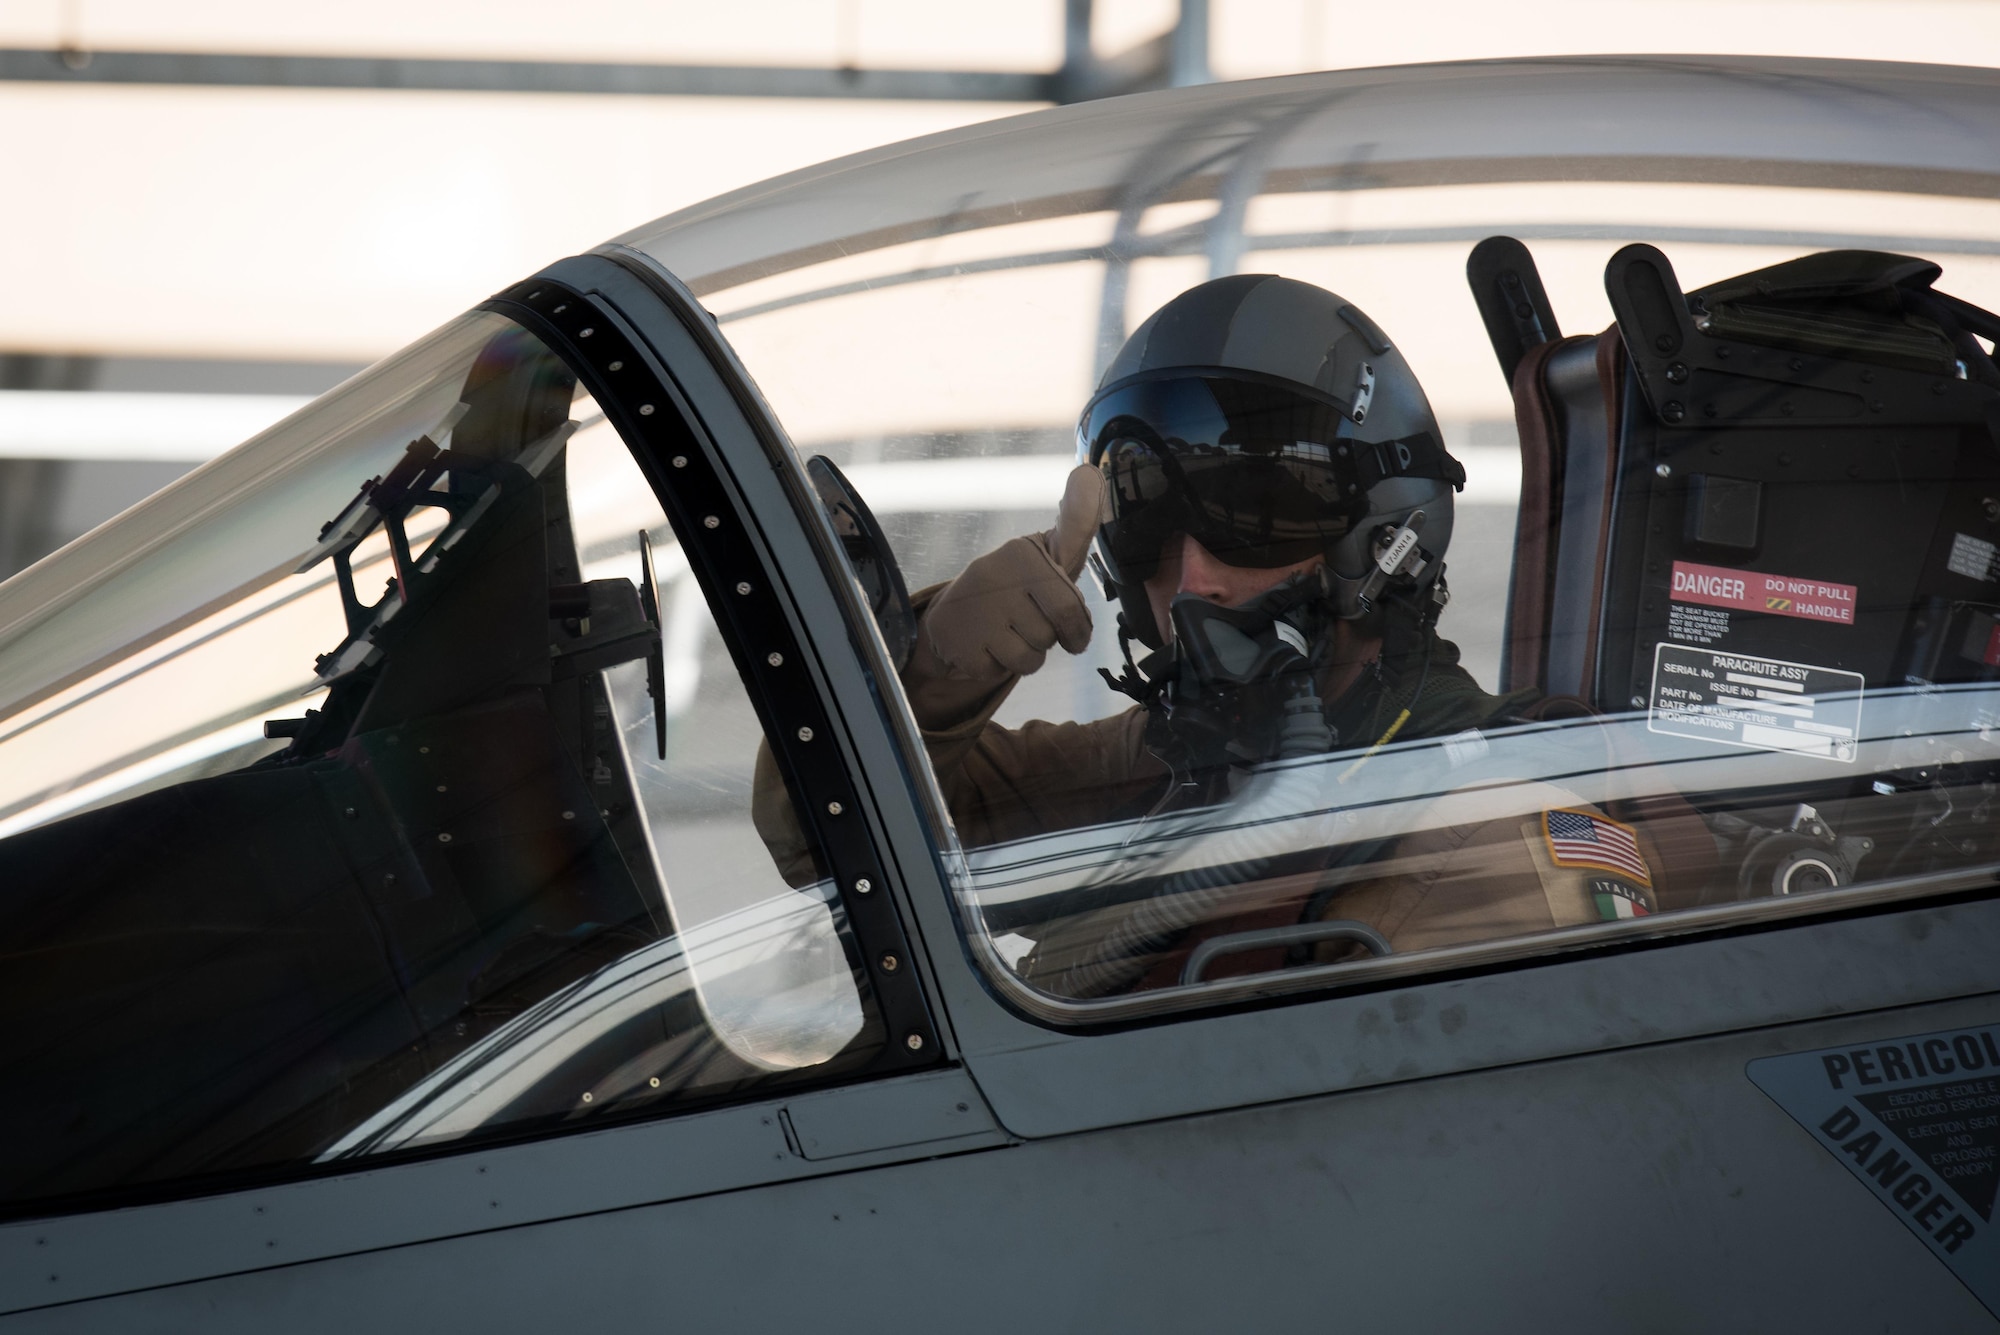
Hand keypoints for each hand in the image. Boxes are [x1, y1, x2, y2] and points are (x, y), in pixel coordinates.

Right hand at [905, 464, 1104, 719]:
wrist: (952, 617)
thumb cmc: (1015, 586)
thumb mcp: (1047, 553)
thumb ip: (1075, 522)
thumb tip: (1089, 472)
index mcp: (1023, 554)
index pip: (1069, 604)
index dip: (1077, 627)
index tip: (1074, 637)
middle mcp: (997, 577)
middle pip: (1054, 634)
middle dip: (1052, 638)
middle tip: (1035, 624)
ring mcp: (976, 613)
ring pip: (1031, 657)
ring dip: (1026, 654)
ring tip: (1008, 632)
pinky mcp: (960, 644)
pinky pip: (1000, 671)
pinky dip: (997, 666)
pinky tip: (985, 645)